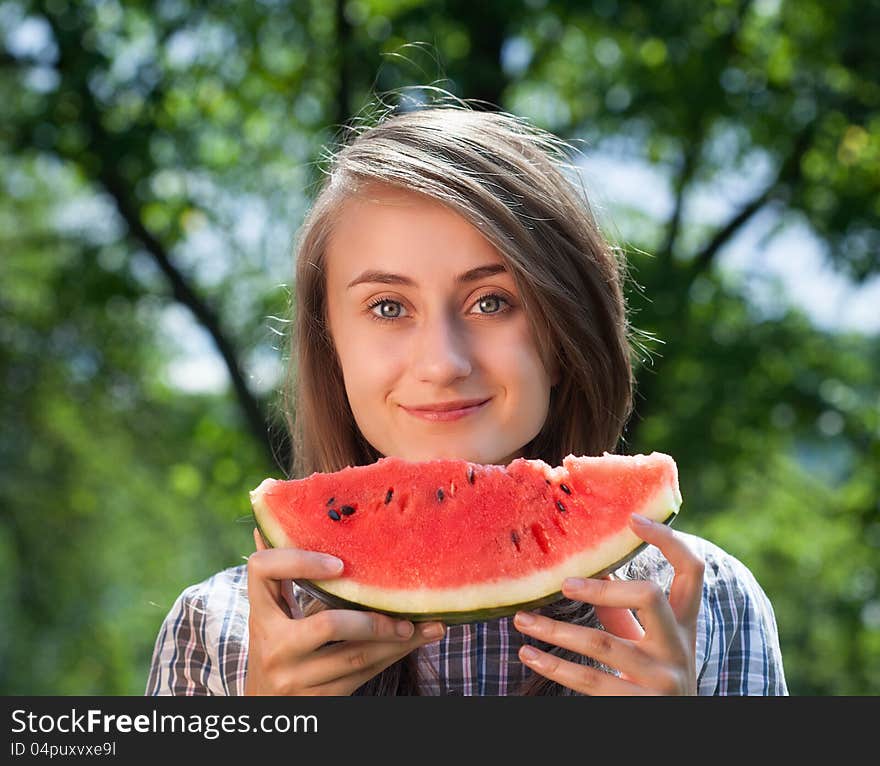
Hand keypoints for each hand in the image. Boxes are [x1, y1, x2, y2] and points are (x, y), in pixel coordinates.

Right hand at [245, 528, 444, 694]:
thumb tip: (268, 520)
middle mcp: (272, 647)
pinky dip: (392, 657)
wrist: (263, 705)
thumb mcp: (272, 612)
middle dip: (374, 617)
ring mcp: (294, 678)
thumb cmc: (277, 644)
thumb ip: (280, 575)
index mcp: (260, 614)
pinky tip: (414, 642)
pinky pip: (362, 676)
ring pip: (356, 657)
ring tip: (430, 625)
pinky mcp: (318, 700)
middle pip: (328, 624)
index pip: (263, 570)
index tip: (340, 564)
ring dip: (398, 640)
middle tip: (407, 608)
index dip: (300, 560)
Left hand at [513, 514, 704, 694]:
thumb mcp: (650, 643)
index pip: (692, 571)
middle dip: (602, 587)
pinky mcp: (641, 706)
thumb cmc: (655, 679)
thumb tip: (594, 567)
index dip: (668, 540)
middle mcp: (678, 648)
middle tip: (564, 583)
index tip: (632, 518)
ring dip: (554, 630)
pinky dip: (554, 665)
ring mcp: (662, 679)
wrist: (677, 735)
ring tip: (522, 620)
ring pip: (602, 642)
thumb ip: (624, 609)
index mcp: (684, 625)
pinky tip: (530, 654)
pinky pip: (589, 680)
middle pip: (649, 596)